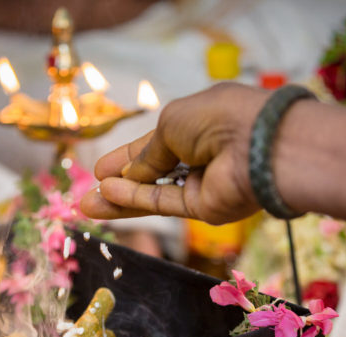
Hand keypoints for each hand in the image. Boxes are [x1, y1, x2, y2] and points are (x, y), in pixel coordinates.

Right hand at [80, 82, 270, 224]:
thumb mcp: (171, 124)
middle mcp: (202, 154)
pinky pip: (165, 203)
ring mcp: (204, 184)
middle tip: (88, 192)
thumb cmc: (219, 119)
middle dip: (118, 183)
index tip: (99, 169)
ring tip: (86, 205)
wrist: (259, 145)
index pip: (156, 144)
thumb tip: (128, 176)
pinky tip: (108, 196)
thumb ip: (147, 153)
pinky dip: (136, 200)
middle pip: (153, 173)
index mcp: (199, 123)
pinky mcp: (206, 209)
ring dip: (120, 199)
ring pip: (154, 194)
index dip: (127, 157)